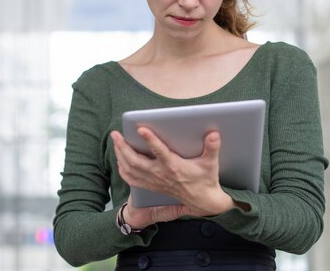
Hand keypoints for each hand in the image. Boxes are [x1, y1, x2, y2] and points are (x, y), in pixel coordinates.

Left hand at [110, 127, 234, 227]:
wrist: (202, 200)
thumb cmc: (205, 179)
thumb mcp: (211, 163)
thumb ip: (212, 147)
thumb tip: (214, 133)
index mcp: (174, 167)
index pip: (160, 152)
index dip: (150, 140)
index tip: (140, 128)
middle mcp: (161, 174)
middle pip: (136, 161)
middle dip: (123, 147)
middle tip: (115, 134)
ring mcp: (154, 181)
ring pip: (131, 169)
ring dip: (120, 155)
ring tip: (116, 141)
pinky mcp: (151, 185)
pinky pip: (132, 179)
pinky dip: (123, 169)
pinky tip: (119, 159)